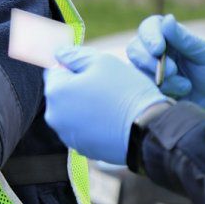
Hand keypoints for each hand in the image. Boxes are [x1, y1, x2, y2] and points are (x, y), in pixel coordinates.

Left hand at [44, 47, 166, 163]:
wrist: (149, 130)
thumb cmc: (126, 92)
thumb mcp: (102, 61)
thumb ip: (75, 55)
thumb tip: (60, 55)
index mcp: (55, 92)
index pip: (55, 72)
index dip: (75, 69)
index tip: (95, 74)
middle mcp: (54, 116)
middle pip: (62, 94)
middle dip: (78, 88)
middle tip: (105, 89)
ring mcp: (67, 135)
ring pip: (72, 113)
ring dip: (85, 107)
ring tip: (110, 106)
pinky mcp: (81, 148)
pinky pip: (83, 130)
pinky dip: (93, 124)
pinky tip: (111, 122)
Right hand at [127, 14, 204, 117]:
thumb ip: (185, 39)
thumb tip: (167, 19)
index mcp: (170, 38)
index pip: (150, 27)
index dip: (149, 36)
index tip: (158, 49)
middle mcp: (156, 52)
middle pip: (135, 48)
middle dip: (149, 60)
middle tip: (171, 72)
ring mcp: (149, 71)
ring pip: (137, 69)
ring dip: (160, 79)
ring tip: (185, 86)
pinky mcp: (148, 89)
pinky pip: (140, 88)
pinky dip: (158, 92)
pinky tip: (176, 96)